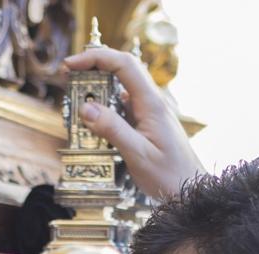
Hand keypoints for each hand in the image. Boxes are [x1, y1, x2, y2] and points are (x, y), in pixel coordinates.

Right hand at [64, 46, 205, 200]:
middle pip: (120, 71)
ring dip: (96, 93)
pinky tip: (92, 126)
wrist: (190, 190)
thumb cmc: (169, 175)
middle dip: (92, 71)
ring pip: (119, 90)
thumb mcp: (138, 154)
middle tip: (68, 82)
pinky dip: (104, 111)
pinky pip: (121, 109)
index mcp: (151, 103)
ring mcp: (148, 113)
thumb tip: (86, 108)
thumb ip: (113, 130)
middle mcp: (150, 103)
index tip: (70, 65)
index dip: (95, 58)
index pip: (124, 64)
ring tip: (75, 106)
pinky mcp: (144, 124)